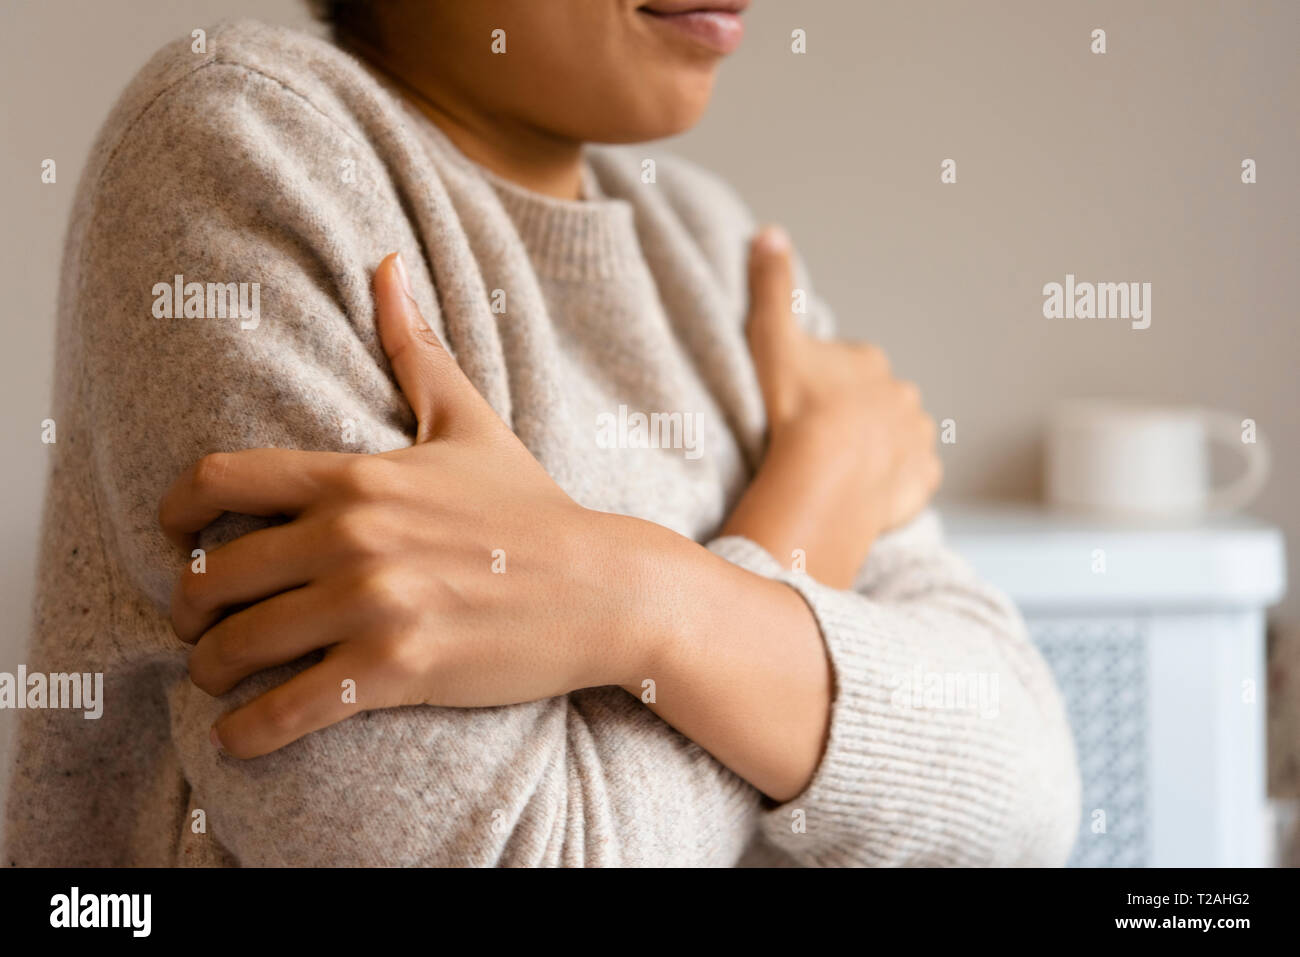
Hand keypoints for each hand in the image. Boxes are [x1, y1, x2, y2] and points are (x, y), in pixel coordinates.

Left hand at [161, 253, 659, 758]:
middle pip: (211, 575)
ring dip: (209, 670)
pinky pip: (288, 709)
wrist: (602, 588)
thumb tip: (384, 263)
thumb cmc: (531, 509)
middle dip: (186, 608)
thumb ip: (415, 347)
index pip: (221, 481)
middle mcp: (354, 536)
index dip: (174, 512)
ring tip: (218, 677)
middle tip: (198, 625)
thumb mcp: (469, 422)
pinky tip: (240, 738)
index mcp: (358, 477)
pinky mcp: (397, 668)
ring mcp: (374, 603)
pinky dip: (248, 734)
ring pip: (238, 646)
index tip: (173, 536)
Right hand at [722, 226, 940, 586]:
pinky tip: (865, 492)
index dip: (823, 385)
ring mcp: (916, 438)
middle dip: (855, 416)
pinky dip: (894, 484)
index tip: (800, 404)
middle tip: (817, 439)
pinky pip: (911, 478)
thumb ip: (772, 286)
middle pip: (876, 403)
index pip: (848, 368)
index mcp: (869, 361)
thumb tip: (769, 231)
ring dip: (877, 449)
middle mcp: (902, 395)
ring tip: (839, 470)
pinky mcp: (922, 479)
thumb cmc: (797, 406)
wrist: (827, 475)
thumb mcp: (774, 337)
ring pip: (897, 439)